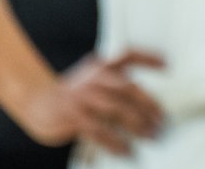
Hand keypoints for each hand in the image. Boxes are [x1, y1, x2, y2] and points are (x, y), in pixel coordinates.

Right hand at [14, 49, 164, 154]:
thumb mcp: (92, 78)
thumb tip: (146, 102)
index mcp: (100, 66)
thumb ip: (115, 81)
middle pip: (129, 88)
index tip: (167, 65)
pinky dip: (116, 142)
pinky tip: (127, 150)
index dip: (148, 57)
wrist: (37, 101)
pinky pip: (100, 131)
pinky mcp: (74, 117)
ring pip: (118, 109)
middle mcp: (94, 78)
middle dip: (149, 104)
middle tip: (162, 119)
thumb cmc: (73, 93)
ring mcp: (83, 97)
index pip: (128, 55)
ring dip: (138, 124)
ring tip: (151, 135)